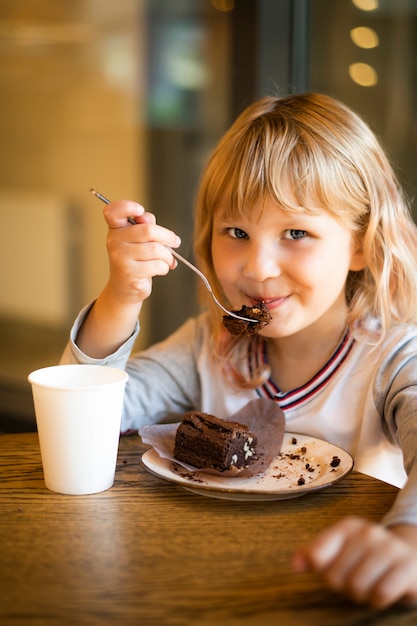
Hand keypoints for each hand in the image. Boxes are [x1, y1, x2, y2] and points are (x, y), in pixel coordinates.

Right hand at [104, 200, 180, 304]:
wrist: (125, 287)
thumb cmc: (136, 259)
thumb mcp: (138, 239)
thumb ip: (145, 225)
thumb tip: (150, 222)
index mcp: (116, 229)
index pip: (112, 211)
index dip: (127, 206)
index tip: (140, 210)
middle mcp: (114, 241)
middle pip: (148, 230)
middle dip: (167, 237)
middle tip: (175, 242)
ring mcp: (120, 257)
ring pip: (156, 249)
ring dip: (168, 256)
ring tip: (168, 260)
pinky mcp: (129, 272)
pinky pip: (157, 265)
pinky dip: (164, 267)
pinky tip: (161, 269)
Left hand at [292, 516, 416, 608]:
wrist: (410, 555)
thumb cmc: (367, 556)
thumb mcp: (340, 549)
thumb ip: (314, 554)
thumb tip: (295, 565)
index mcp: (347, 526)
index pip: (316, 554)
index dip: (320, 570)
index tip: (328, 570)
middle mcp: (367, 532)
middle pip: (335, 576)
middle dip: (343, 586)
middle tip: (355, 580)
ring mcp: (389, 547)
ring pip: (357, 586)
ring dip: (361, 595)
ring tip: (369, 585)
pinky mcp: (407, 566)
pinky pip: (380, 594)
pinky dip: (378, 600)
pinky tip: (384, 589)